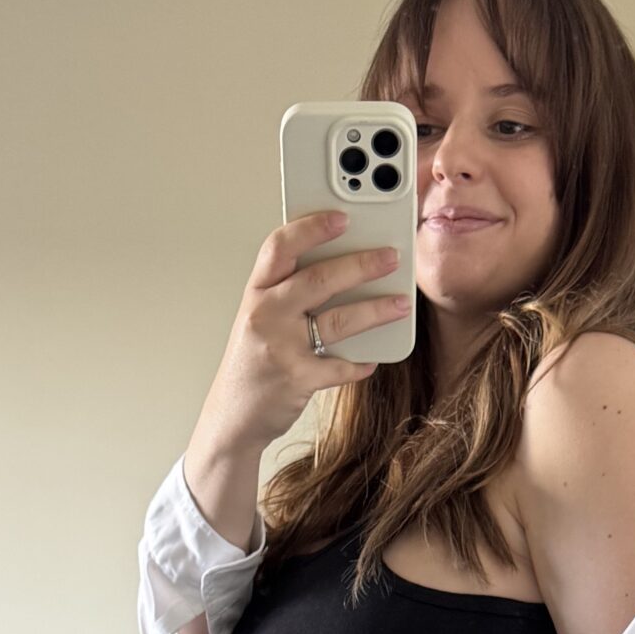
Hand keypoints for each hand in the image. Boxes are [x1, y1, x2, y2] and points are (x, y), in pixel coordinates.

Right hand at [196, 211, 413, 454]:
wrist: (232, 416)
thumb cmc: (252, 362)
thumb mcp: (260, 318)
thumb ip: (289, 292)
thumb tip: (342, 267)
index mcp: (256, 292)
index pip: (280, 246)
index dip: (312, 228)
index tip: (342, 217)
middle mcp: (265, 314)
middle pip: (318, 279)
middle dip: (361, 265)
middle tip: (392, 256)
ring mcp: (280, 347)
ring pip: (337, 321)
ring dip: (375, 310)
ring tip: (401, 303)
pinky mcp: (296, 380)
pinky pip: (340, 367)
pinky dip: (360, 363)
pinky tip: (373, 358)